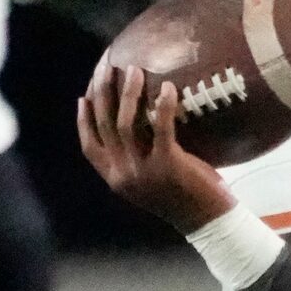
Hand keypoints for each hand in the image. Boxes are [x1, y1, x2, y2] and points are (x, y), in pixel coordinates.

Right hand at [77, 61, 233, 233]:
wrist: (208, 223)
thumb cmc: (183, 200)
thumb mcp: (148, 184)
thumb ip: (135, 162)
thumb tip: (135, 127)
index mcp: (115, 179)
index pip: (89, 146)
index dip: (83, 120)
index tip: (84, 96)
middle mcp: (123, 175)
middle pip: (104, 125)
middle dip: (103, 92)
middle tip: (107, 67)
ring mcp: (143, 171)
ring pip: (125, 123)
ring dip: (127, 93)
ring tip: (134, 70)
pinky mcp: (168, 165)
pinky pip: (161, 127)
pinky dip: (163, 105)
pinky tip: (167, 87)